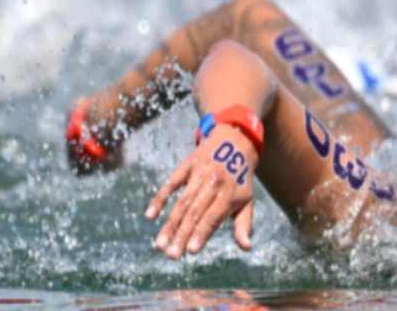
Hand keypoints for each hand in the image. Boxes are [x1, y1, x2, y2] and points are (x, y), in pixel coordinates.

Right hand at [146, 129, 256, 258]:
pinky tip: (150, 215)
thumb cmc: (240, 179)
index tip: (191, 251)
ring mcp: (199, 174)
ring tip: (160, 244)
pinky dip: (159, 199)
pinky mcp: (187, 166)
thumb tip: (247, 248)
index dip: (202, 233)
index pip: (213, 217)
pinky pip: (171, 183)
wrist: (235, 141)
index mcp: (229, 194)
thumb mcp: (247, 200)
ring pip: (181, 202)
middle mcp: (214, 183)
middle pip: (195, 212)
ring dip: (170, 224)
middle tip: (171, 255)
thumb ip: (244, 225)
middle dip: (182, 235)